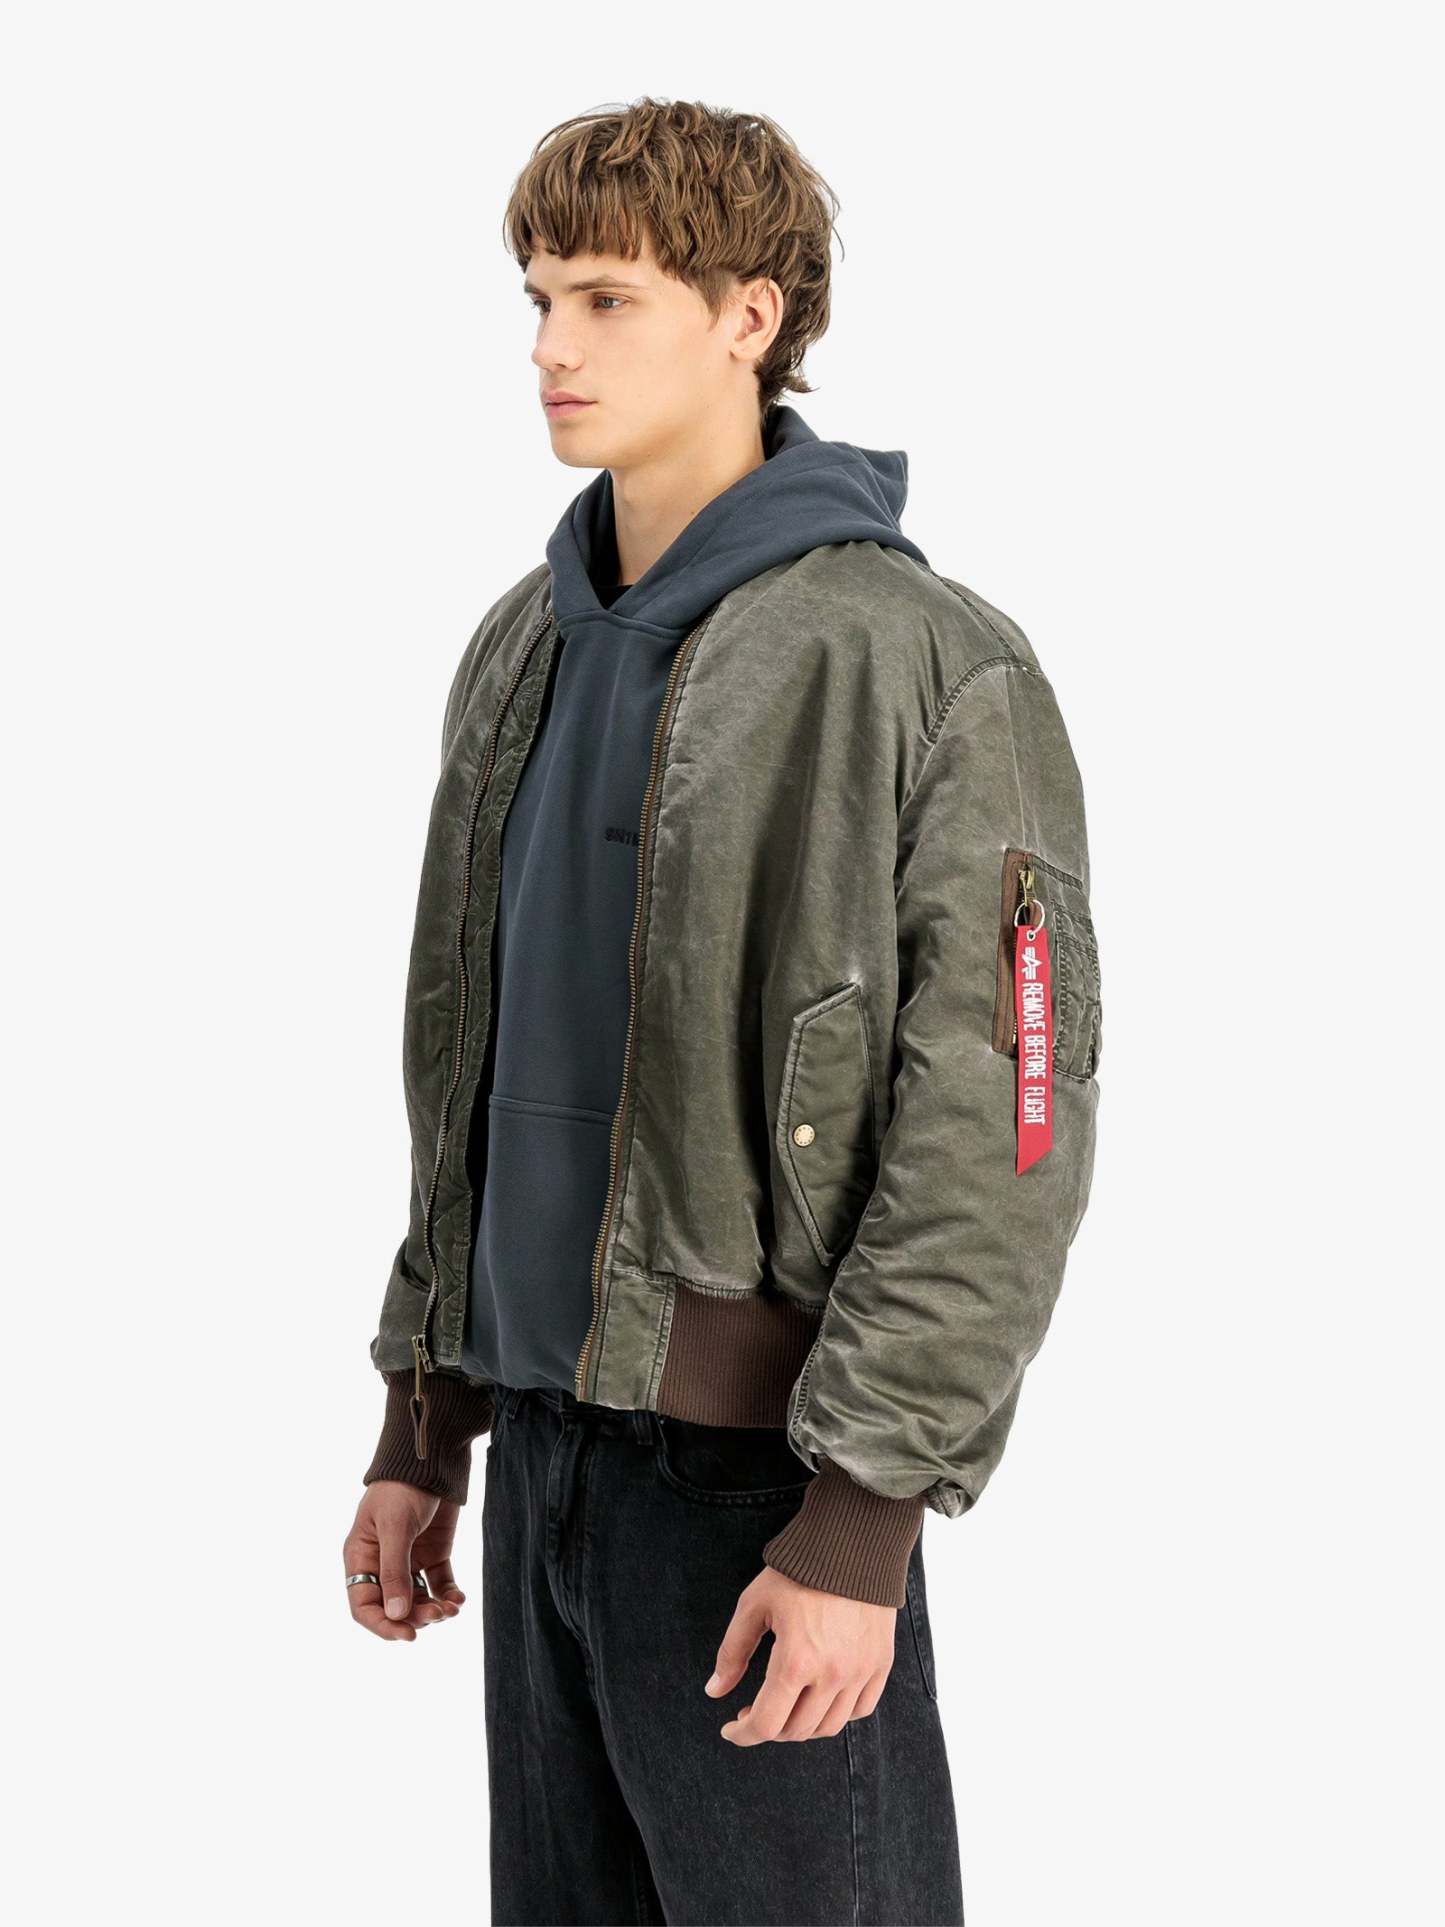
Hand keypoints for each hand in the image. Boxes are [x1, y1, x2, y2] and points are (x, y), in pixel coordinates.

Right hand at [343, 1481, 467, 1640]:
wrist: (434, 1457)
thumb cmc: (403, 1486)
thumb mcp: (396, 1527)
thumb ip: (395, 1571)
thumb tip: (397, 1615)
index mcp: (362, 1557)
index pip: (363, 1605)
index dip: (382, 1625)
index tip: (407, 1635)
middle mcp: (383, 1563)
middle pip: (394, 1607)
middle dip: (415, 1617)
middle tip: (437, 1614)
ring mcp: (409, 1560)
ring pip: (418, 1600)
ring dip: (433, 1610)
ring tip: (451, 1608)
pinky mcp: (433, 1553)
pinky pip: (438, 1585)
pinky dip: (449, 1596)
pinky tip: (459, 1599)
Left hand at [705, 1566, 895, 1743]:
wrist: (852, 1544)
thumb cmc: (797, 1571)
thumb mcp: (754, 1604)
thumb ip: (732, 1651)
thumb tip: (714, 1691)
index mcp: (795, 1662)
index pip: (767, 1724)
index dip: (743, 1735)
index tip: (731, 1729)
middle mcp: (832, 1675)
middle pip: (797, 1731)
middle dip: (769, 1728)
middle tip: (755, 1710)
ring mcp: (860, 1672)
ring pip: (829, 1726)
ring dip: (802, 1726)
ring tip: (786, 1705)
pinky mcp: (881, 1664)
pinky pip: (861, 1709)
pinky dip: (838, 1713)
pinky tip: (821, 1697)